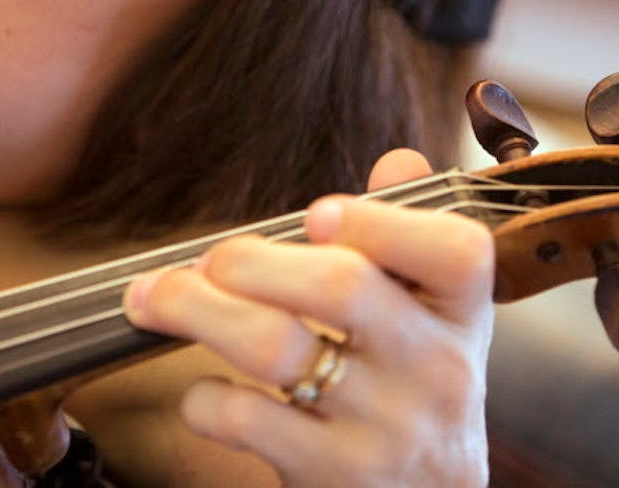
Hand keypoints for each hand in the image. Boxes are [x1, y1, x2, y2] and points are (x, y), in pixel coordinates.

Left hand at [122, 149, 493, 486]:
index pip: (451, 249)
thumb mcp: (434, 315)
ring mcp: (389, 429)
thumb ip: (411, 236)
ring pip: (274, 347)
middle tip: (206, 260)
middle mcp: (439, 370)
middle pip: (339, 286)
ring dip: (196, 310)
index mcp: (463, 311)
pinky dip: (203, 396)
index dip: (379, 223)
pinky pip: (244, 418)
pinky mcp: (338, 477)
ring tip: (155, 298)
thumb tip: (397, 163)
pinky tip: (203, 388)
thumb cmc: (415, 387)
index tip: (316, 215)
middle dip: (249, 260)